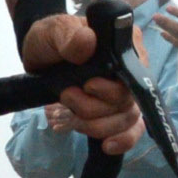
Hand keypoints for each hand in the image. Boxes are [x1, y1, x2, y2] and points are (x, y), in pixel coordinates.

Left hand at [23, 9, 139, 154]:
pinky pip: (132, 130)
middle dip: (94, 107)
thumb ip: (69, 35)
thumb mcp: (53, 32)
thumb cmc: (51, 39)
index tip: (88, 86)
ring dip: (97, 125)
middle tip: (66, 96)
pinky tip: (107, 146)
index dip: (112, 87)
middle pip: (128, 100)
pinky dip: (122, 141)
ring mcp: (125, 92)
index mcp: (125, 44)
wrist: (42, 56)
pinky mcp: (116, 110)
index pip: (135, 71)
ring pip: (127, 119)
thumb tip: (88, 42)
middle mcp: (131, 69)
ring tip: (70, 116)